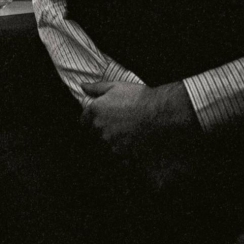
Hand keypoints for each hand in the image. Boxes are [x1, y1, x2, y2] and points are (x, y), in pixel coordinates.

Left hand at [81, 80, 198, 156]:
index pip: (84, 121)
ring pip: (106, 146)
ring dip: (114, 142)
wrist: (160, 113)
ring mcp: (111, 143)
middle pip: (95, 134)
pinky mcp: (124, 154)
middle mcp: (100, 129)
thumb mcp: (116, 87)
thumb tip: (83, 86)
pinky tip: (134, 145)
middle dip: (103, 131)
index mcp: (95, 112)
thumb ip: (96, 88)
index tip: (101, 119)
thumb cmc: (139, 97)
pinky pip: (119, 157)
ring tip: (128, 135)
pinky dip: (125, 153)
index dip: (91, 120)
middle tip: (118, 126)